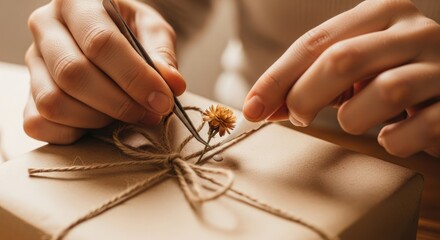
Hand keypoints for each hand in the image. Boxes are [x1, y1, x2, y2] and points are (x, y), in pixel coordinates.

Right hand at [24, 0, 184, 143]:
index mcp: (77, 3)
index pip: (100, 42)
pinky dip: (73, 132)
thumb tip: (172, 84)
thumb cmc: (129, 31)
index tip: (162, 100)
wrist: (107, 37)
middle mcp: (46, 28)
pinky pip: (40, 124)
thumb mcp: (152, 32)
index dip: (135, 77)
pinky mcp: (28, 95)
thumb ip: (163, 56)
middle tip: (149, 114)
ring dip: (97, 119)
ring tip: (124, 115)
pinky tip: (98, 122)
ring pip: (54, 102)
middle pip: (72, 74)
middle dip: (119, 104)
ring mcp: (33, 63)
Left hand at [243, 0, 439, 157]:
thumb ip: (311, 79)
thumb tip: (261, 106)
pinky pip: (414, 131)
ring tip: (357, 119)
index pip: (315, 42)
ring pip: (383, 92)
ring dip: (354, 118)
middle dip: (306, 96)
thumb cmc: (394, 72)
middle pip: (342, 60)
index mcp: (382, 12)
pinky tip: (392, 133)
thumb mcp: (354, 66)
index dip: (277, 78)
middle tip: (297, 117)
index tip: (252, 108)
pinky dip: (392, 141)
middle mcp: (415, 31)